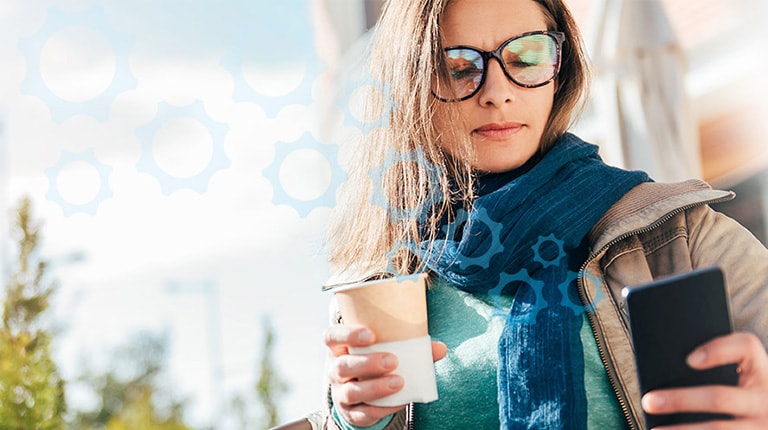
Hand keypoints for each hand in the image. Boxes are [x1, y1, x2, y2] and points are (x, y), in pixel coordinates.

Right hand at [324, 324, 446, 426]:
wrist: (366, 393)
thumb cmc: (377, 361)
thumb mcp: (387, 350)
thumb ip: (413, 347)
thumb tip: (440, 348)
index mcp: (340, 348)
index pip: (331, 337)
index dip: (347, 334)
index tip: (370, 334)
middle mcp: (335, 370)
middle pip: (342, 366)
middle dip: (367, 364)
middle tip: (392, 361)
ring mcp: (341, 393)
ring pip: (350, 392)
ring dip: (375, 387)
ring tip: (398, 382)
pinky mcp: (351, 412)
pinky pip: (363, 413)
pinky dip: (383, 408)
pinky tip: (399, 402)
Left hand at [641, 332, 767, 428]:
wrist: (767, 414)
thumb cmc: (744, 389)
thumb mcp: (741, 373)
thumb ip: (715, 364)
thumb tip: (668, 368)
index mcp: (760, 370)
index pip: (745, 347)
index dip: (717, 351)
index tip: (689, 359)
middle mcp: (764, 398)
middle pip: (719, 397)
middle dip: (680, 399)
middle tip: (649, 401)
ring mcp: (761, 425)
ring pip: (718, 429)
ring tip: (655, 429)